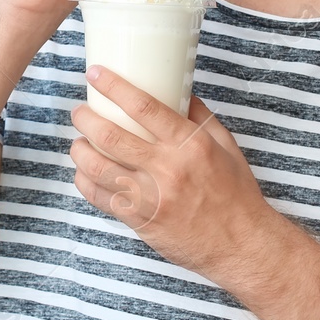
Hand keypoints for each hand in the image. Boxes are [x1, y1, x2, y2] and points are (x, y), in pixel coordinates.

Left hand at [68, 63, 277, 282]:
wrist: (241, 245)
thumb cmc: (235, 194)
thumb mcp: (226, 147)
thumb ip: (199, 117)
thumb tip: (178, 90)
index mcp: (189, 145)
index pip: (143, 106)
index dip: (113, 86)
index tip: (95, 74)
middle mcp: (166, 168)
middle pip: (110, 135)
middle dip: (85, 118)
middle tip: (79, 112)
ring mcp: (150, 197)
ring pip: (97, 167)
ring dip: (79, 150)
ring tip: (78, 142)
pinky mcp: (139, 220)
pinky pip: (99, 197)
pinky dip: (85, 181)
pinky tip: (84, 172)